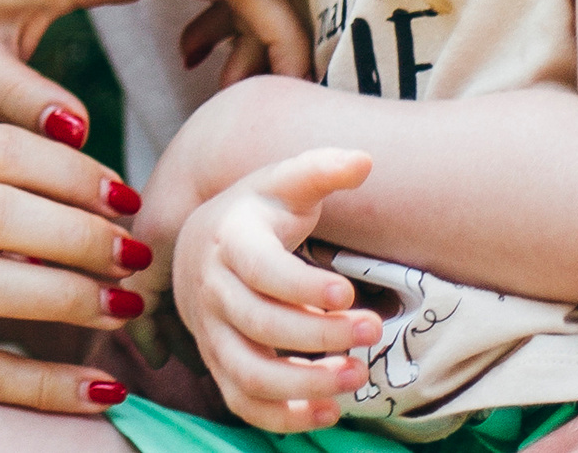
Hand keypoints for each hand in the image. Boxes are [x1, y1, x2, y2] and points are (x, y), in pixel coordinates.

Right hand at [170, 149, 380, 433]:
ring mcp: (212, 333)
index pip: (260, 269)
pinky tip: (330, 409)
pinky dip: (284, 417)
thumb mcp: (285, 182)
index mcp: (229, 240)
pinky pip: (244, 403)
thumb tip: (365, 160)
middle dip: (319, 335)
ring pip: (248, 372)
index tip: (347, 294)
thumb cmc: (257, 213)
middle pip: (259, 323)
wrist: (202, 244)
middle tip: (375, 330)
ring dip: (304, 383)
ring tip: (357, 374)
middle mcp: (212, 290)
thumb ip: (322, 169)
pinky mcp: (220, 366)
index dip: (302, 287)